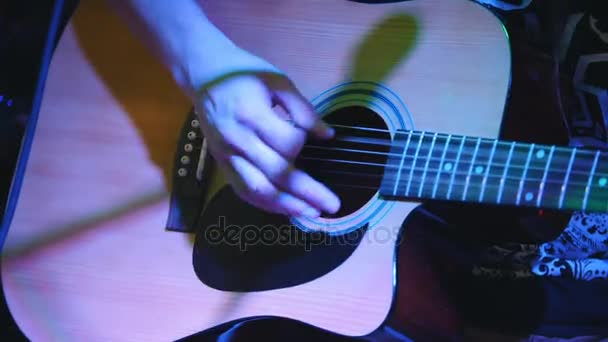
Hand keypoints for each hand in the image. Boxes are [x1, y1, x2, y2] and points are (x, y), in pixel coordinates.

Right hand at [193, 53, 340, 217]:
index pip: (287, 144)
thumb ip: (303, 110)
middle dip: (307, 192)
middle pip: (276, 174)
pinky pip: (243, 190)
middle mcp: (237, 140)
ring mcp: (226, 155)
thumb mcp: (278, 81)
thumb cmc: (244, 73)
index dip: (306, 146)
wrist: (203, 74)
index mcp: (252, 115)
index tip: (319, 142)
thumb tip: (327, 135)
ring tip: (311, 212)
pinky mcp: (221, 164)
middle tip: (332, 205)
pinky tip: (285, 209)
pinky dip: (265, 203)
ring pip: (258, 190)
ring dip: (287, 205)